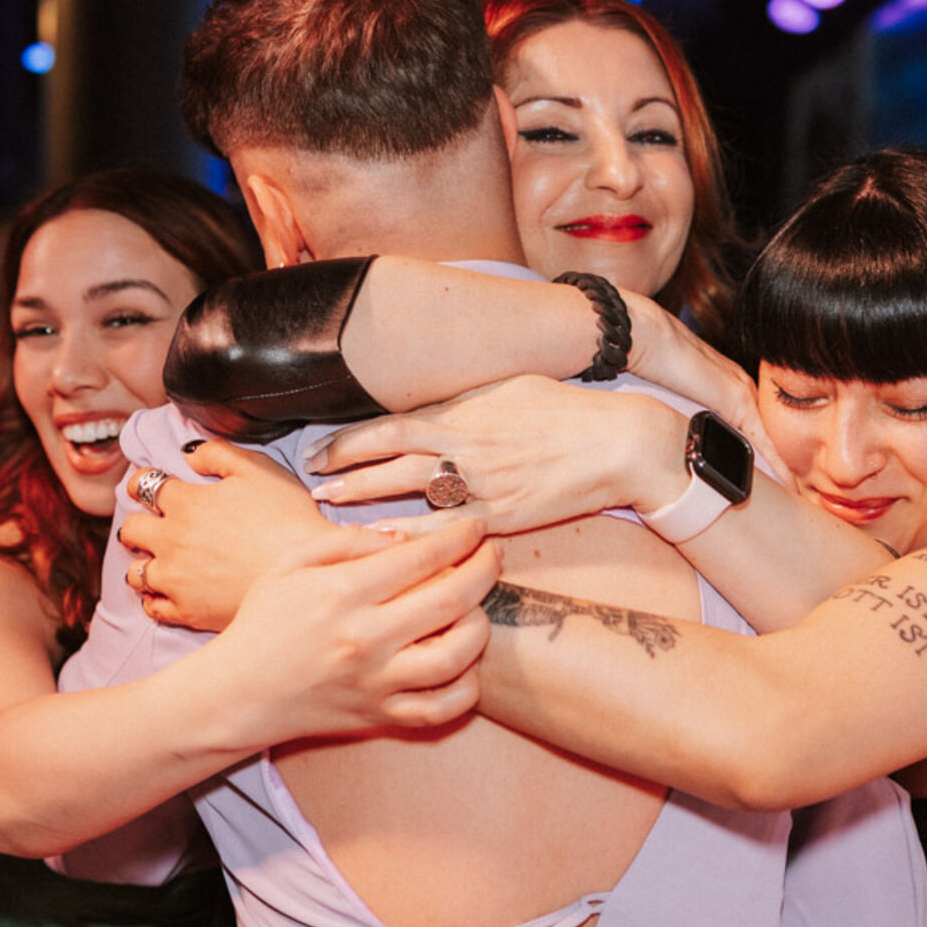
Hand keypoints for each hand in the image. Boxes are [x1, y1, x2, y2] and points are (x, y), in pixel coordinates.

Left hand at [120, 441, 334, 630]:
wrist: (305, 575)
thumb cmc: (288, 519)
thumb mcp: (258, 469)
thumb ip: (218, 453)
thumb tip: (189, 455)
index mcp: (187, 503)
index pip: (143, 485)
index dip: (142, 482)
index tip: (149, 486)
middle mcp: (172, 541)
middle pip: (130, 530)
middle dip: (138, 523)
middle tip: (154, 525)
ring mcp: (176, 579)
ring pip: (135, 572)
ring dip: (144, 562)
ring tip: (162, 561)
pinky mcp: (186, 611)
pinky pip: (152, 607)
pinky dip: (155, 598)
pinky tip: (171, 591)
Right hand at [212, 520, 499, 741]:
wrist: (237, 693)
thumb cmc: (264, 621)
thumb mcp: (291, 563)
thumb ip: (346, 541)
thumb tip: (402, 537)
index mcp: (342, 592)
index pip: (421, 557)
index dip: (458, 537)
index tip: (475, 528)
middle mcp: (365, 637)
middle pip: (451, 600)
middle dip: (484, 570)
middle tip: (492, 556)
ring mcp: (376, 681)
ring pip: (456, 656)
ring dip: (480, 626)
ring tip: (477, 608)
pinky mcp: (380, 715)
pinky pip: (442, 707)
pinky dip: (466, 687)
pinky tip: (465, 664)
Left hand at [303, 374, 687, 534]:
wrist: (616, 441)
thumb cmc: (566, 410)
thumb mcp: (510, 387)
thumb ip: (465, 400)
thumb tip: (432, 406)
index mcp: (463, 411)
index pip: (390, 424)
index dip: (349, 439)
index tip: (319, 449)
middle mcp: (463, 444)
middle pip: (387, 456)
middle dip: (343, 467)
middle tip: (310, 478)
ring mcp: (480, 481)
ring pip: (408, 490)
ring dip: (365, 496)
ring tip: (330, 505)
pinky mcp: (500, 514)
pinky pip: (445, 528)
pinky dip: (410, 533)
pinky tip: (380, 539)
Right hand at [619, 293, 791, 485]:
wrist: (644, 336)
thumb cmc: (646, 359)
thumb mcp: (664, 391)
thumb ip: (675, 410)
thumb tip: (664, 436)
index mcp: (724, 384)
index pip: (750, 425)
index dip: (761, 450)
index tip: (768, 474)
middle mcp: (739, 387)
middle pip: (764, 434)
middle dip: (777, 461)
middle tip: (790, 491)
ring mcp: (740, 393)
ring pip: (768, 440)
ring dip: (781, 467)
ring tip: (794, 494)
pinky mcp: (737, 402)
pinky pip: (762, 441)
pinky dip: (777, 465)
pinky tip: (789, 485)